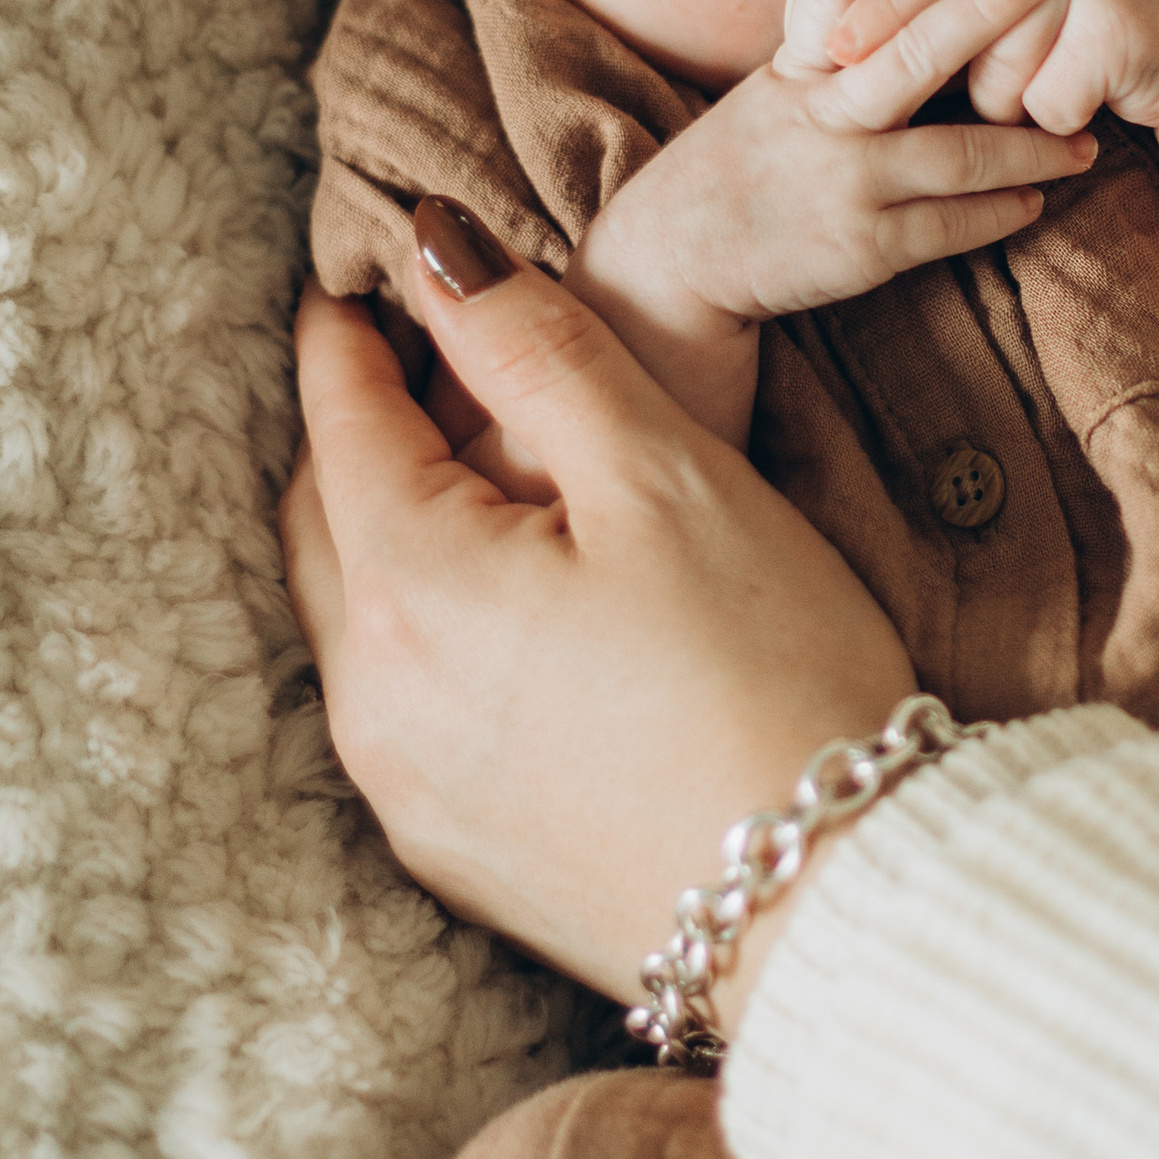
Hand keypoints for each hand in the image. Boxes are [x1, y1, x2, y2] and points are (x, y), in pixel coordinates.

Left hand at [282, 231, 913, 1000]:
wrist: (834, 908)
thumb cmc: (770, 673)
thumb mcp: (667, 478)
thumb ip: (538, 352)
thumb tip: (436, 250)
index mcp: (412, 586)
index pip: (343, 421)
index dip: (348, 336)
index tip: (356, 281)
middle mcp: (373, 697)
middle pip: (324, 524)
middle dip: (352, 434)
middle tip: (399, 366)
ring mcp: (405, 790)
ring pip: (355, 622)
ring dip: (383, 539)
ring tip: (454, 483)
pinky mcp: (454, 855)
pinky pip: (397, 711)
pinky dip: (421, 636)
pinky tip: (497, 622)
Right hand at [567, 0, 1094, 440]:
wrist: (677, 261)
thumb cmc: (742, 166)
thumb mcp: (773, 92)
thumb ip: (834, 47)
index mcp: (798, 71)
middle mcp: (822, 118)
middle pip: (913, 53)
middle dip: (984, 8)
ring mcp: (843, 183)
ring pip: (958, 155)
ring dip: (1031, 147)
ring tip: (1086, 142)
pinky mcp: (862, 247)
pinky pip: (951, 225)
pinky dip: (1000, 211)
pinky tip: (1036, 199)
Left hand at [826, 0, 1158, 137]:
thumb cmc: (1087, 25)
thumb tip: (839, 18)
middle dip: (887, 16)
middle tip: (839, 57)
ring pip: (995, 49)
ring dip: (998, 97)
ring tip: (1024, 99)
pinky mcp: (1122, 25)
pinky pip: (1044, 94)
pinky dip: (1049, 119)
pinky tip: (1077, 110)